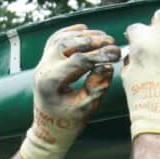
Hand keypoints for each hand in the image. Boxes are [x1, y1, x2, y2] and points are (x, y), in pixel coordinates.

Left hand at [20, 24, 120, 158]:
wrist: (49, 129)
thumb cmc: (68, 122)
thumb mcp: (86, 108)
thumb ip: (96, 87)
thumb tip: (107, 66)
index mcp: (51, 82)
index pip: (77, 61)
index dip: (99, 55)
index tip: (117, 54)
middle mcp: (43, 69)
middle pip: (67, 45)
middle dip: (92, 41)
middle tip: (112, 42)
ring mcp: (42, 63)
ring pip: (60, 39)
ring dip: (83, 35)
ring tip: (104, 37)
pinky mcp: (45, 61)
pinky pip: (54, 40)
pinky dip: (69, 32)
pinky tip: (84, 29)